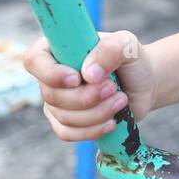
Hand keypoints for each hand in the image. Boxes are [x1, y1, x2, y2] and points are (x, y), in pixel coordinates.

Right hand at [22, 30, 159, 141]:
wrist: (144, 84)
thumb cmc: (131, 60)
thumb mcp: (127, 45)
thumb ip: (111, 50)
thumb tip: (89, 74)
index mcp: (58, 49)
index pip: (34, 60)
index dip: (51, 73)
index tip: (77, 78)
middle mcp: (52, 76)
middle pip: (52, 95)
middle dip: (86, 97)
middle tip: (112, 88)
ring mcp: (57, 101)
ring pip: (64, 117)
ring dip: (96, 112)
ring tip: (121, 100)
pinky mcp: (67, 122)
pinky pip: (67, 133)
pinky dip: (92, 130)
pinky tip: (112, 121)